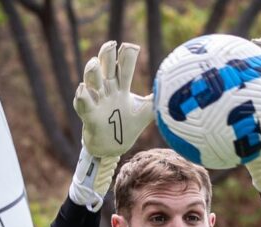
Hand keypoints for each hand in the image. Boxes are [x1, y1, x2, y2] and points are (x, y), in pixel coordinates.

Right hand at [74, 41, 153, 157]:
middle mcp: (107, 91)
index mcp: (120, 87)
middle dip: (106, 56)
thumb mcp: (147, 113)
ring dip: (92, 73)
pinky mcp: (89, 116)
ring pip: (91, 83)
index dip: (126, 57)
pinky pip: (83, 105)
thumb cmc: (127, 125)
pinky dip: (82, 97)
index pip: (123, 68)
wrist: (113, 148)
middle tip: (111, 44)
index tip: (132, 47)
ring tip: (94, 63)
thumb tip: (178, 91)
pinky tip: (82, 89)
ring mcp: (97, 102)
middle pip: (105, 69)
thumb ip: (159, 100)